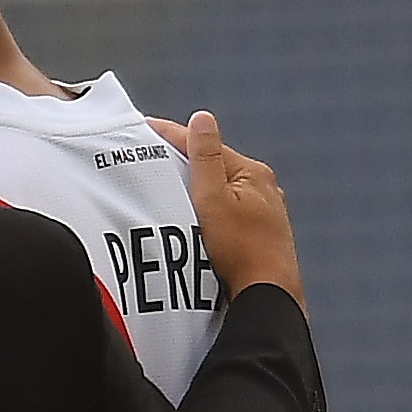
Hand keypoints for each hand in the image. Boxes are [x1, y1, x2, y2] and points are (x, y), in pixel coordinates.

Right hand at [154, 111, 301, 307]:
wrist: (267, 294)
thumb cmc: (240, 250)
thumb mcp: (213, 199)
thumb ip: (205, 157)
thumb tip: (202, 118)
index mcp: (252, 173)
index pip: (206, 145)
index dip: (172, 135)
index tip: (144, 128)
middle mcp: (264, 187)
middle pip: (215, 165)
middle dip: (185, 160)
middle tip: (150, 155)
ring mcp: (266, 210)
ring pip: (223, 188)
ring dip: (199, 185)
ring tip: (169, 184)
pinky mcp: (261, 232)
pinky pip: (230, 208)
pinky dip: (211, 205)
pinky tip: (198, 215)